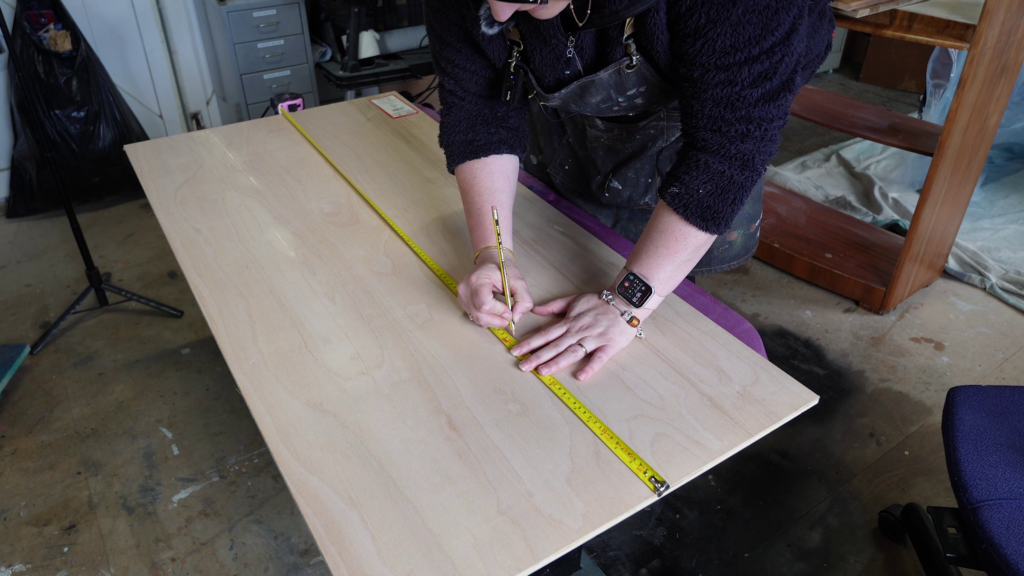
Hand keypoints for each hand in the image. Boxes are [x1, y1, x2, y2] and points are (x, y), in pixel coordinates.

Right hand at [458, 250, 532, 328]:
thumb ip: (523, 299)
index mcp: (477, 280)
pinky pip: (475, 317)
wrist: (489, 262)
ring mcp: (462, 297)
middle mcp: (465, 289)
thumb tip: (516, 318)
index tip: (510, 311)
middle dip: (497, 320)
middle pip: (480, 315)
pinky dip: (487, 319)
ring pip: (478, 319)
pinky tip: (495, 312)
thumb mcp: (518, 281)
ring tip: (503, 314)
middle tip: (509, 318)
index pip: (485, 305)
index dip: (499, 312)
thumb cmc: (502, 269)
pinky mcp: (463, 302)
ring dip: (493, 321)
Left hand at [510, 292, 641, 380]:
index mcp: (569, 322)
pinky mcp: (609, 345)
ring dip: (557, 362)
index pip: (545, 334)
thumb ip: (555, 306)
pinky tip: (580, 376)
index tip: (516, 351)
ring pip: (572, 352)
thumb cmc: (600, 302)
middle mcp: (578, 331)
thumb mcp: (574, 299)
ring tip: (543, 371)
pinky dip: (590, 367)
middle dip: (537, 356)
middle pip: (555, 345)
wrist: (626, 301)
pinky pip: (599, 358)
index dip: (530, 343)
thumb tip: (536, 310)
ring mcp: (594, 339)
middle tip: (522, 367)